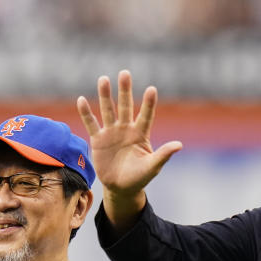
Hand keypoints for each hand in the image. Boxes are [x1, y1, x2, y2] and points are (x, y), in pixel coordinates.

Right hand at [77, 70, 181, 201]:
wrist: (121, 187)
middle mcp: (126, 129)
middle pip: (126, 106)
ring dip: (105, 96)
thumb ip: (163, 155)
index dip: (148, 104)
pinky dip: (86, 113)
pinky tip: (81, 100)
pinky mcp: (98, 140)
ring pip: (108, 110)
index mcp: (141, 134)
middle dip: (125, 90)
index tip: (152, 89)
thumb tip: (179, 145)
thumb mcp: (152, 166)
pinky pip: (91, 124)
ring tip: (103, 79)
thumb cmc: (140, 177)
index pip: (146, 115)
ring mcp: (111, 133)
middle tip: (125, 73)